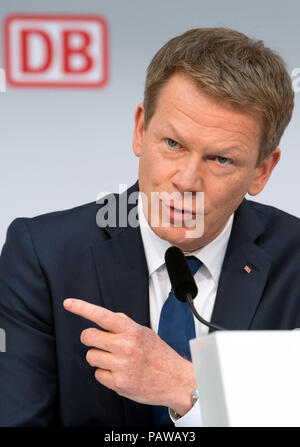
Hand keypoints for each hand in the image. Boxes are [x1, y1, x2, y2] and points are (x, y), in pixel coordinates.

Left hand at [63, 298, 195, 415]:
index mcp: (131, 330)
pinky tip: (119, 373)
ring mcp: (121, 366)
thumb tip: (103, 319)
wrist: (175, 380)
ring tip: (116, 360)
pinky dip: (105, 374)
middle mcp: (125, 346)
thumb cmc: (159, 355)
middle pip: (88, 337)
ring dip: (99, 357)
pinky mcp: (119, 384)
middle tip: (100, 342)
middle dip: (90, 339)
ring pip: (90, 356)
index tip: (68, 303)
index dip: (82, 308)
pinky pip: (97, 375)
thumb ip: (124, 325)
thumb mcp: (144, 332)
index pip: (102, 315)